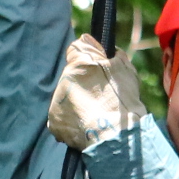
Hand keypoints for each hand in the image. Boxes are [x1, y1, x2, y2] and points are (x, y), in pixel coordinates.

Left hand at [46, 34, 147, 150]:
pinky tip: (87, 125)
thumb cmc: (124, 101)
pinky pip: (62, 118)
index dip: (88, 58)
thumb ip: (110, 53)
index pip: (77, 49)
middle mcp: (64, 80)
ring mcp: (57, 102)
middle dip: (83, 84)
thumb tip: (94, 42)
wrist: (117, 136)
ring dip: (77, 103)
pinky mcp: (55, 122)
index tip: (96, 69)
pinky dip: (72, 121)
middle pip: (72, 77)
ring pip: (66, 97)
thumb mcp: (124, 69)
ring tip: (95, 115)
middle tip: (100, 98)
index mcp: (80, 63)